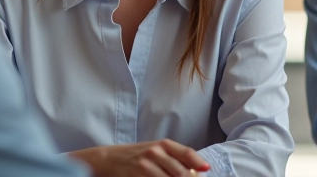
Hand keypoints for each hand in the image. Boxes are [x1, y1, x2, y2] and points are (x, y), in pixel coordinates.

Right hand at [70, 139, 209, 176]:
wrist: (109, 158)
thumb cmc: (138, 154)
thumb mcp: (156, 151)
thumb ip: (174, 158)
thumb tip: (196, 170)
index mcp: (163, 144)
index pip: (186, 153)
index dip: (198, 162)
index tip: (206, 169)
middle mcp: (155, 153)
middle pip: (180, 172)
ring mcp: (145, 166)